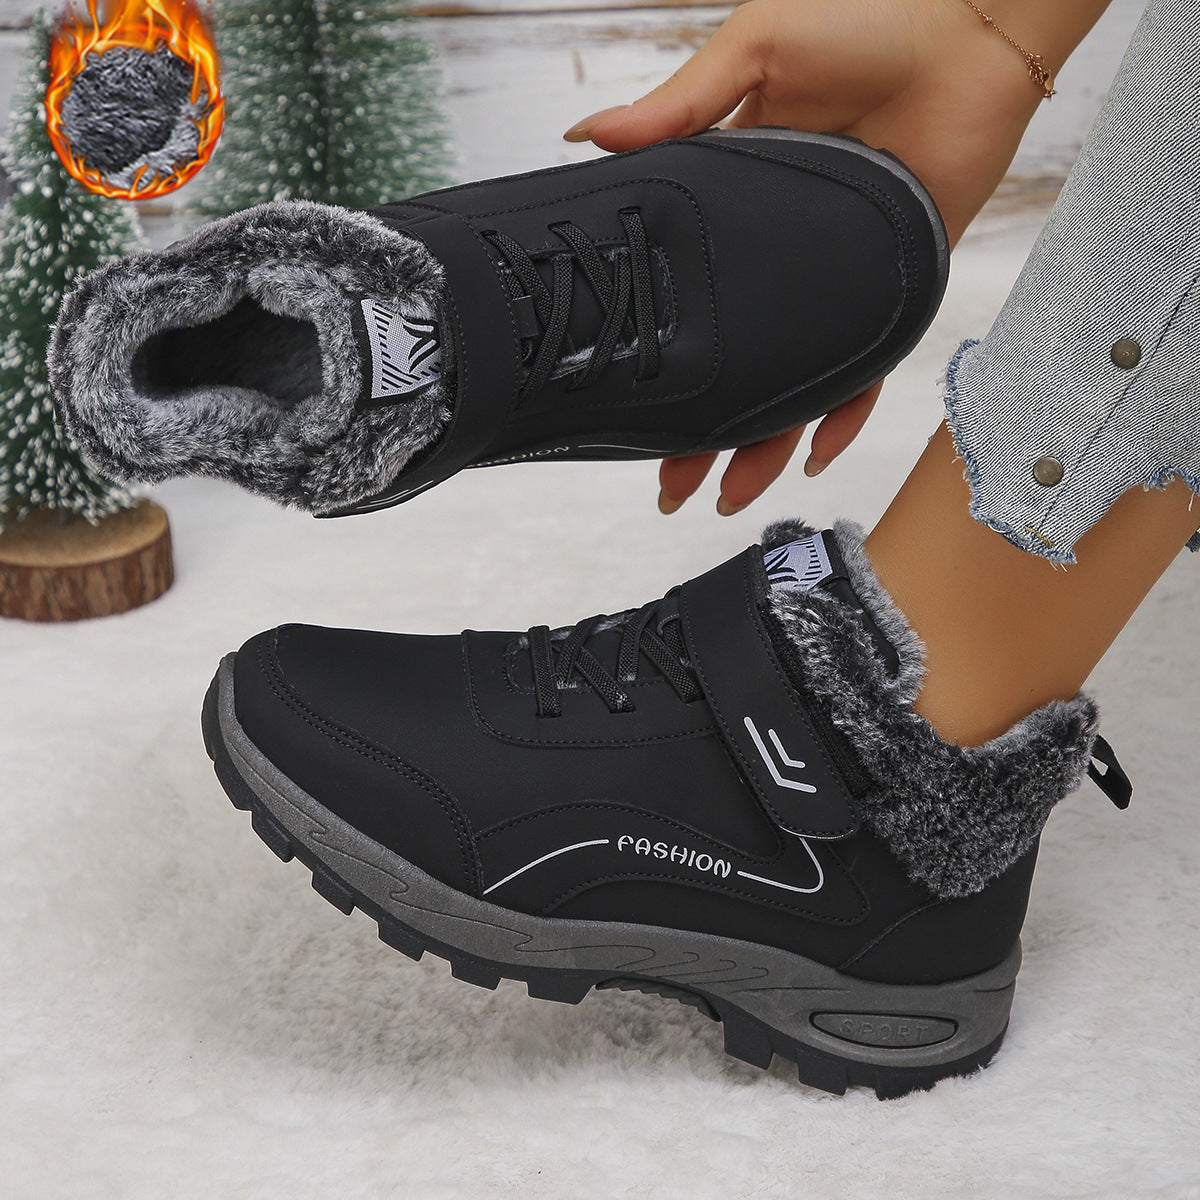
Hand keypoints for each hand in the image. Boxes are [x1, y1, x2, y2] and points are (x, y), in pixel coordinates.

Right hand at [565, 0, 1043, 512]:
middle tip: (666, 482)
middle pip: (734, 366)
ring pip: (791, 386)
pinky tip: (812, 456)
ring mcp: (832, 284)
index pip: (687, 301)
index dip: (656, 356)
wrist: (967, 29)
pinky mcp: (890, 292)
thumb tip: (584, 137)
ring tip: (722, 493)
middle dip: (700, 431)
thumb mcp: (755, 53)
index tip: (622, 403)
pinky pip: (865, 372)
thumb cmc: (867, 21)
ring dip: (758, 445)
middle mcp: (780, 262)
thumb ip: (676, 104)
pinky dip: (842, 418)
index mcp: (737, 210)